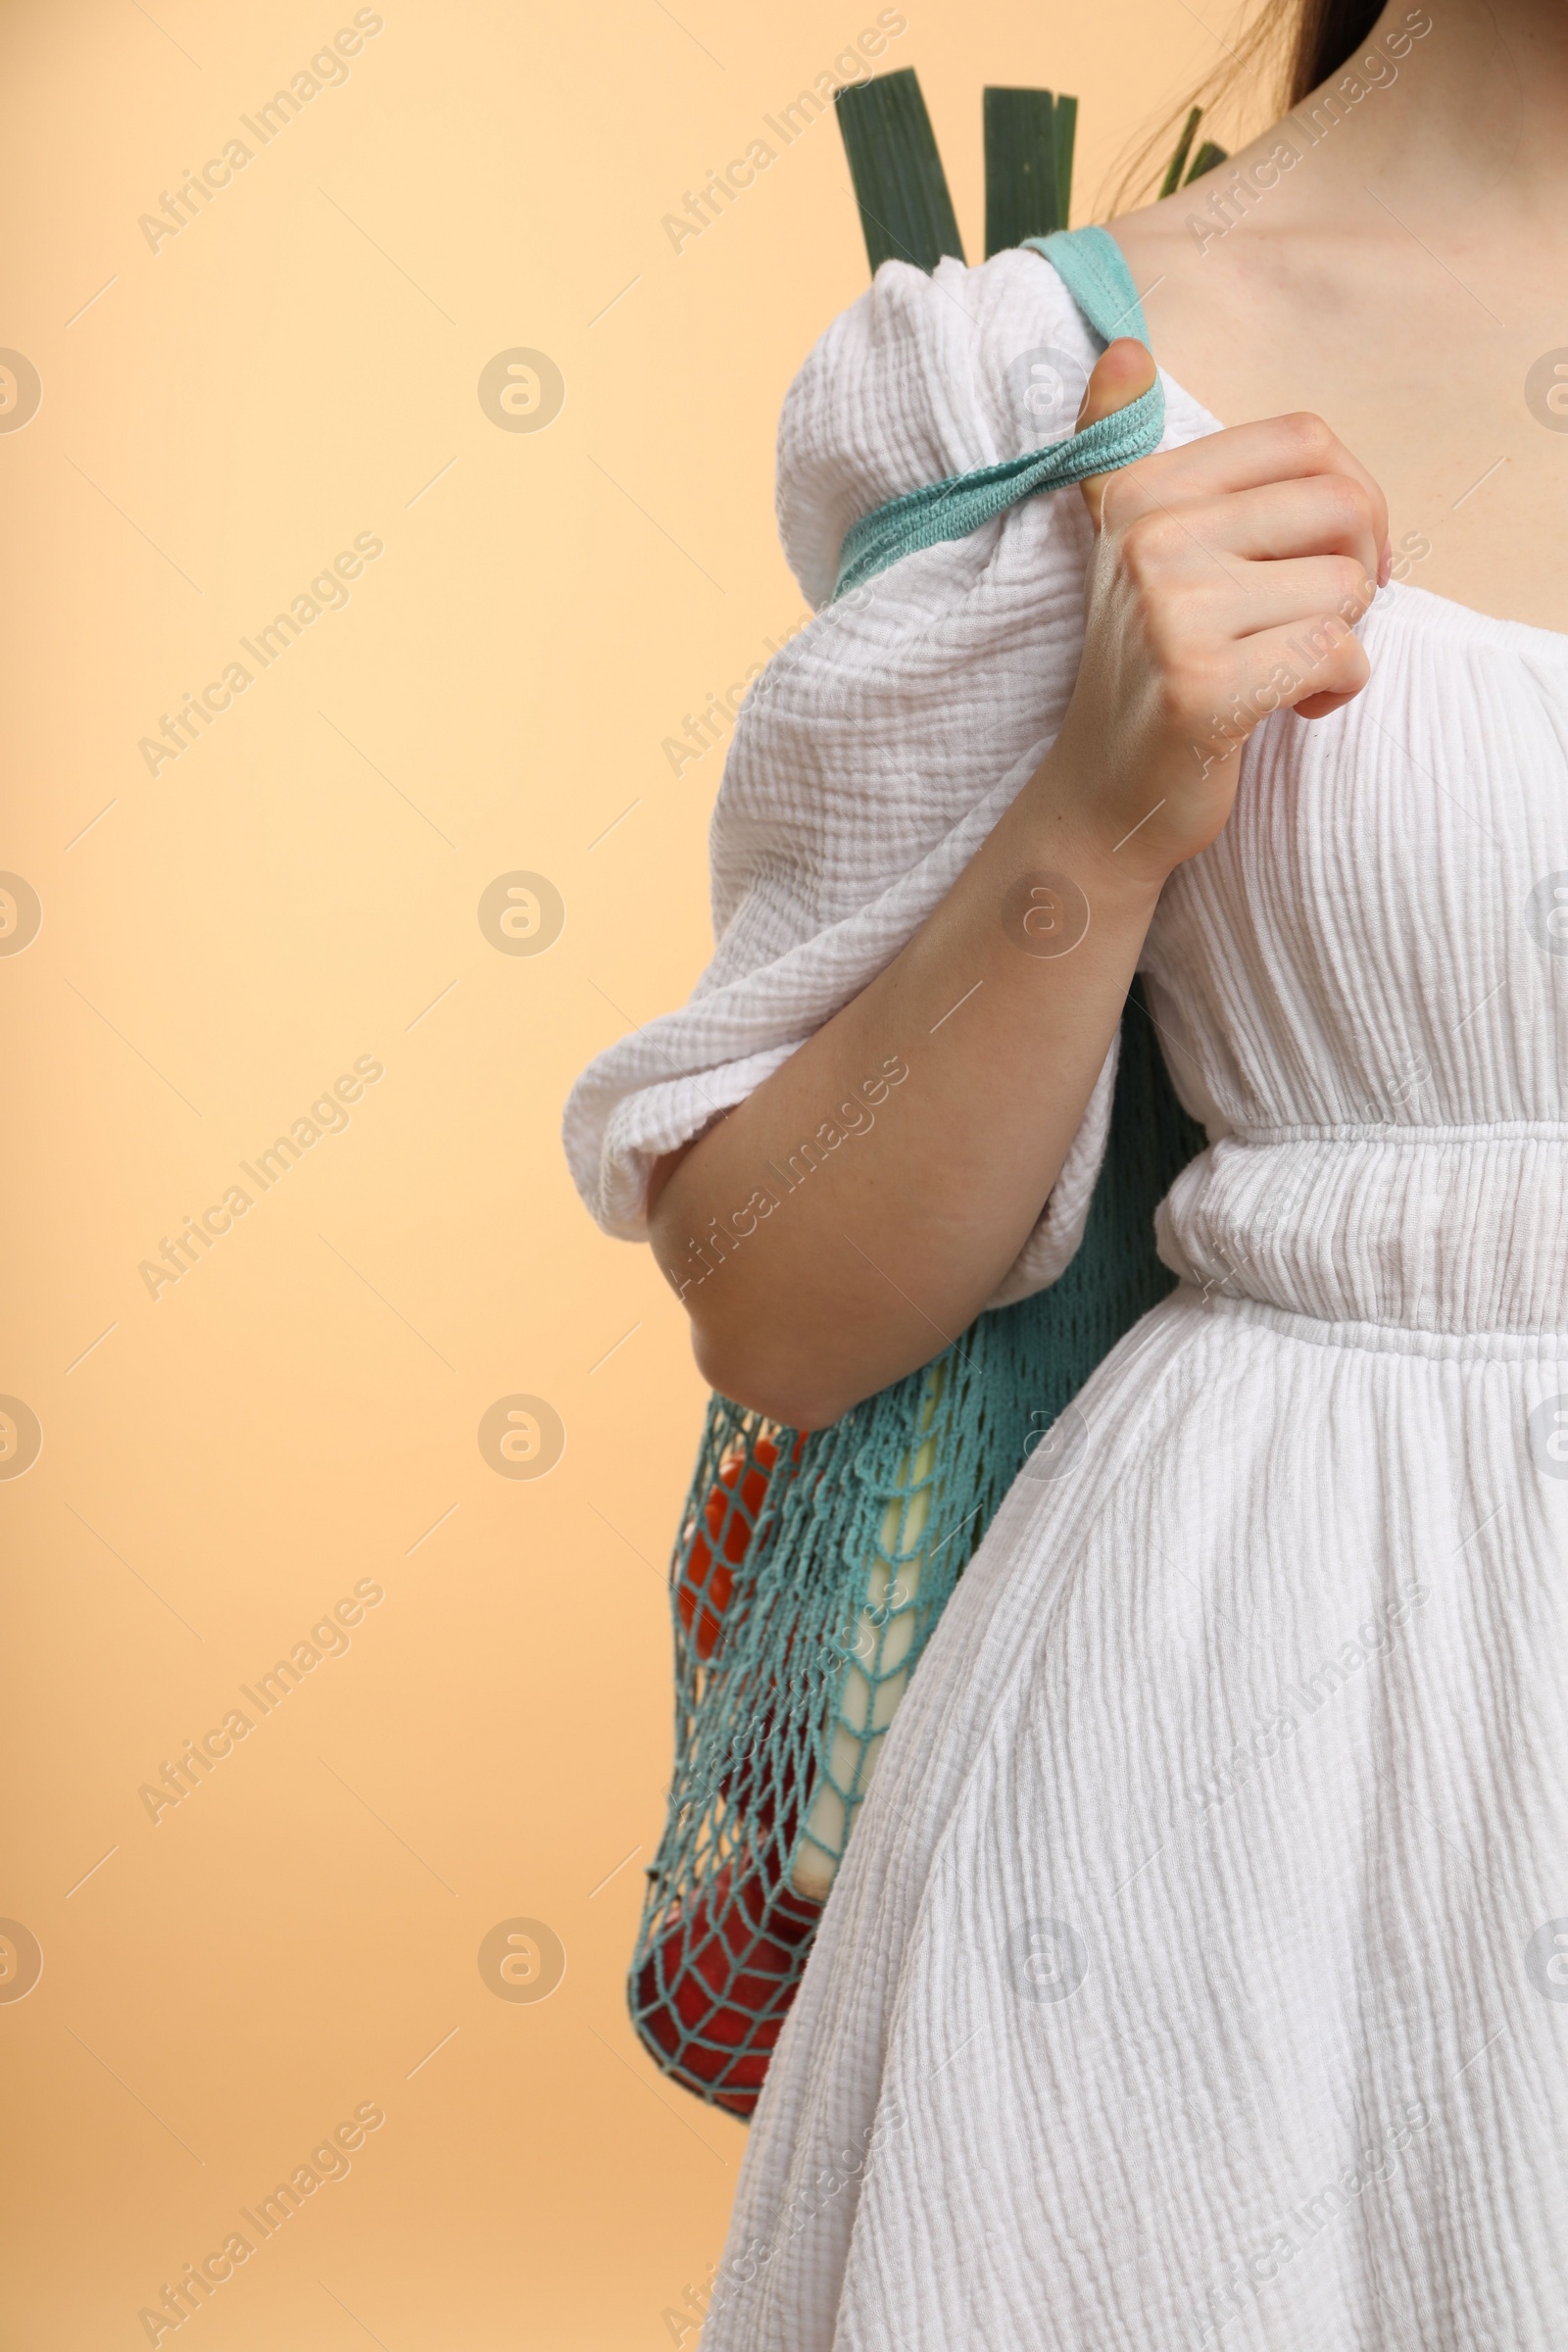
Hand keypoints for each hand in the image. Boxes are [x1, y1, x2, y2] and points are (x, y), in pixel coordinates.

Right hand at [1046, 338, 1388, 883]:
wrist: (1107, 796)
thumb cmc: (1148, 668)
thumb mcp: (1127, 548)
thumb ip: (1124, 449)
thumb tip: (1123, 349)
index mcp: (1144, 492)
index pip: (1307, 440)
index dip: (1351, 496)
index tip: (1325, 555)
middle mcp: (1150, 540)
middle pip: (1342, 507)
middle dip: (1358, 571)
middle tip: (1315, 618)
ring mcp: (1172, 614)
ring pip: (1348, 589)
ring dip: (1343, 639)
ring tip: (1286, 668)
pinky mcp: (1203, 688)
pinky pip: (1335, 654)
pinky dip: (1336, 690)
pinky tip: (1291, 709)